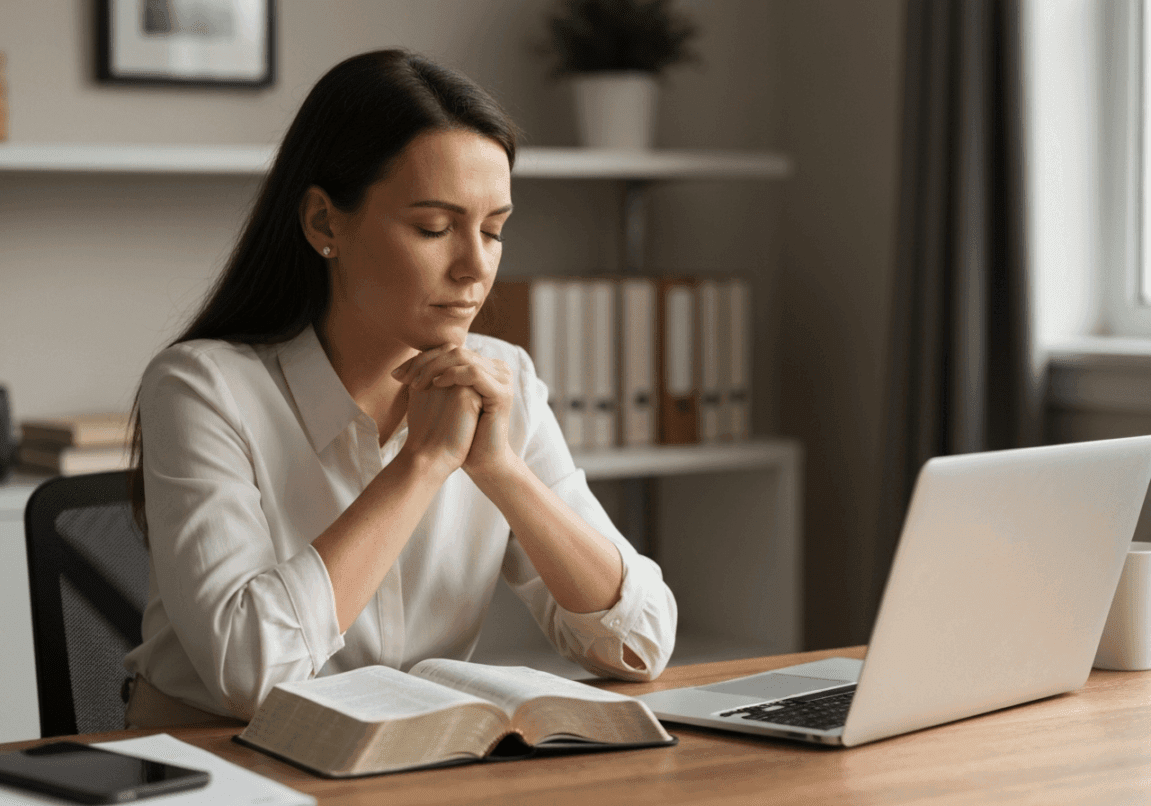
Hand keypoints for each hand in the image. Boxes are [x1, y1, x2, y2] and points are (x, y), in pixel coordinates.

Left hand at [392, 344, 514, 477]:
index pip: (448, 350)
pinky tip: (436, 384)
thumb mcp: (440, 398)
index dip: (421, 359)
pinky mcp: (502, 393)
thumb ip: (430, 378)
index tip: (397, 375)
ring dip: (435, 367)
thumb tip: (400, 366)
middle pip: (455, 350)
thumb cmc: (457, 433)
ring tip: (418, 384)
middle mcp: (496, 368)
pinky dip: (452, 375)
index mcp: (483, 366)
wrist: (480, 459)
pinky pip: (474, 373)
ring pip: (463, 357)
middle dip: (424, 362)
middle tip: (404, 378)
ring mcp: (502, 379)